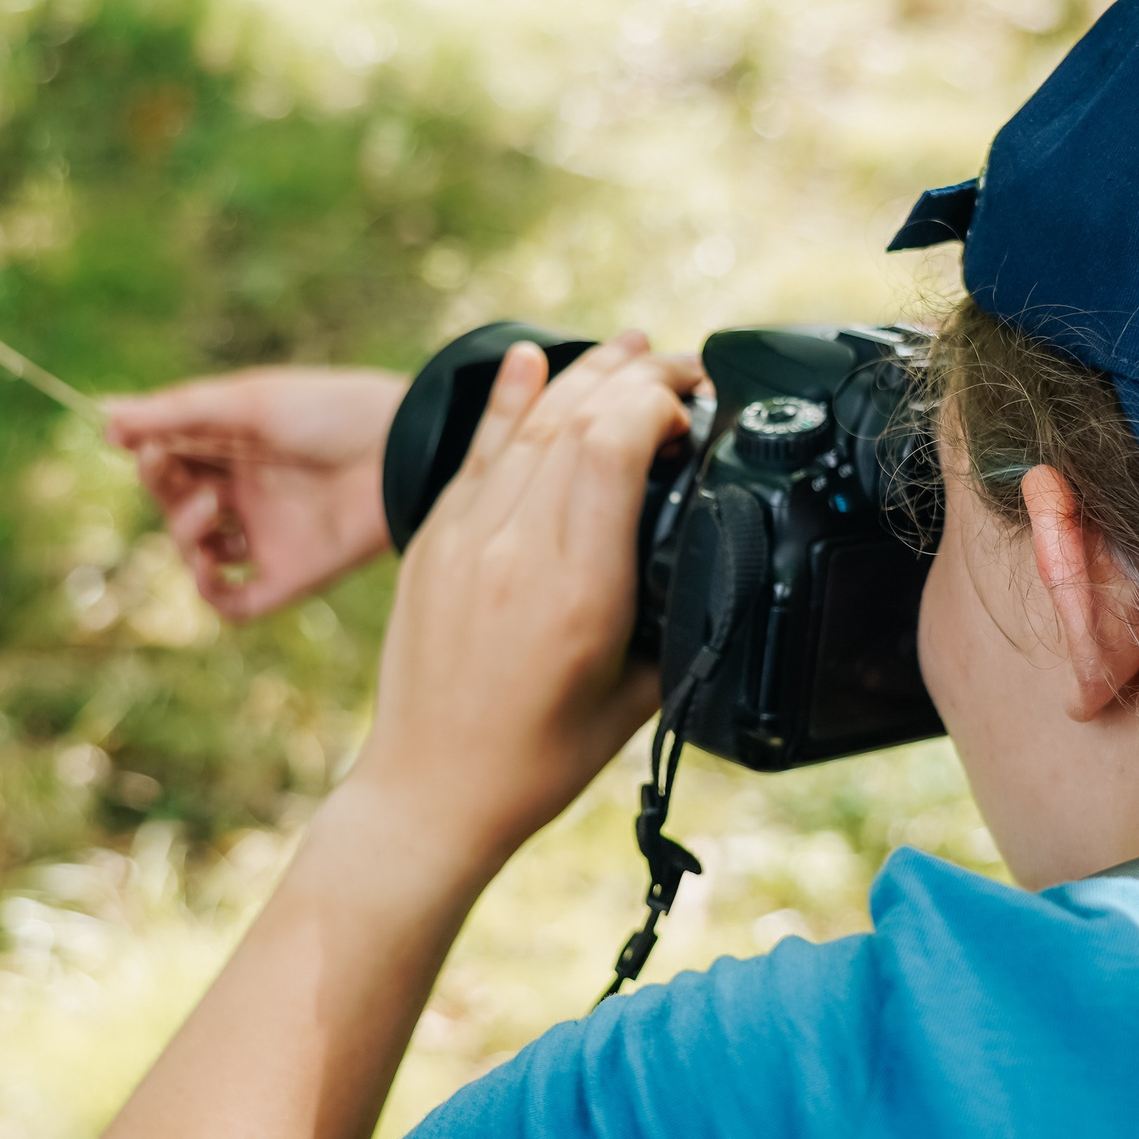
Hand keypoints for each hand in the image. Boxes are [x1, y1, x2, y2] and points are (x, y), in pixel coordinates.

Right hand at [104, 366, 406, 619]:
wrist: (402, 451)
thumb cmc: (331, 412)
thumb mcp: (247, 403)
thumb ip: (176, 413)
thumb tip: (104, 419)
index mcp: (237, 447)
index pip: (172, 461)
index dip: (151, 457)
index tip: (143, 444)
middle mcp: (249, 494)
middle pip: (177, 506)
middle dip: (163, 490)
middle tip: (175, 471)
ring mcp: (269, 536)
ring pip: (199, 554)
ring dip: (183, 536)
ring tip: (208, 507)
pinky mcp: (292, 575)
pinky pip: (237, 602)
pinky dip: (212, 592)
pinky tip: (208, 565)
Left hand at [343, 333, 700, 870]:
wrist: (431, 790)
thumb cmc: (538, 759)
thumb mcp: (639, 695)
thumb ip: (678, 617)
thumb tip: (708, 548)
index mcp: (577, 591)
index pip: (612, 445)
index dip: (657, 403)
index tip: (693, 410)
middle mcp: (515, 553)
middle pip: (576, 419)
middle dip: (636, 377)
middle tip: (680, 370)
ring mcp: (464, 541)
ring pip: (529, 424)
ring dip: (584, 375)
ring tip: (629, 348)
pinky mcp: (431, 542)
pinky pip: (475, 451)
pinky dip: (509, 399)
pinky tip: (533, 358)